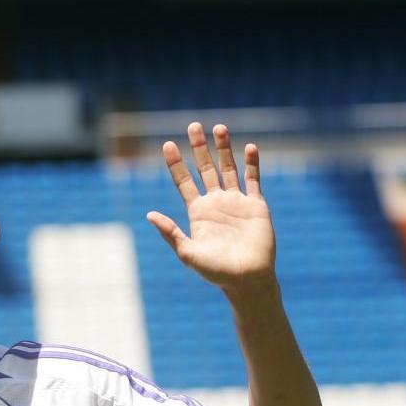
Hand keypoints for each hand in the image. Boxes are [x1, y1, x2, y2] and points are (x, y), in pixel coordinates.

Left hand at [146, 123, 275, 292]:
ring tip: (219, 127)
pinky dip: (252, 164)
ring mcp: (237, 202)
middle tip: (193, 125)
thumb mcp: (187, 253)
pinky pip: (254, 180)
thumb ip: (170, 233)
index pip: (184, 182)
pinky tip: (249, 147)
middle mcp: (216, 203)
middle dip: (199, 148)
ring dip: (224, 149)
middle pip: (206, 168)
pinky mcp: (256, 206)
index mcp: (198, 212)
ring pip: (229, 169)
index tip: (167, 145)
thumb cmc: (215, 271)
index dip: (176, 163)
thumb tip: (149, 214)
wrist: (247, 280)